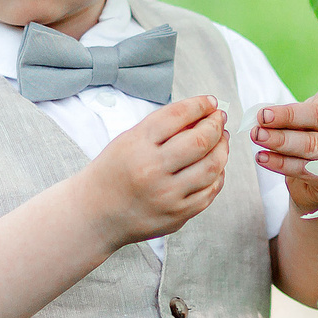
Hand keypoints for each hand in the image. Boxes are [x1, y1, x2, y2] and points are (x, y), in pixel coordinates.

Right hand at [80, 95, 227, 245]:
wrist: (95, 213)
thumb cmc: (113, 172)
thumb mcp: (128, 140)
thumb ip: (163, 128)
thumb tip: (203, 115)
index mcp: (137, 144)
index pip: (178, 115)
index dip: (200, 105)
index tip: (210, 103)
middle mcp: (152, 169)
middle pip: (200, 140)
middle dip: (216, 125)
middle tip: (219, 119)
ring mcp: (166, 195)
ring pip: (212, 166)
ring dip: (223, 148)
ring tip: (222, 140)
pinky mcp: (177, 215)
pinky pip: (209, 191)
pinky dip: (218, 174)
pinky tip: (215, 165)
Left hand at [254, 57, 317, 213]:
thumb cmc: (311, 136)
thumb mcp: (308, 116)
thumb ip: (292, 110)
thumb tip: (262, 115)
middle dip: (287, 117)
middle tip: (261, 118)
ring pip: (311, 146)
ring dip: (280, 142)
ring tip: (257, 137)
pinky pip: (305, 170)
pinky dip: (280, 164)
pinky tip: (263, 158)